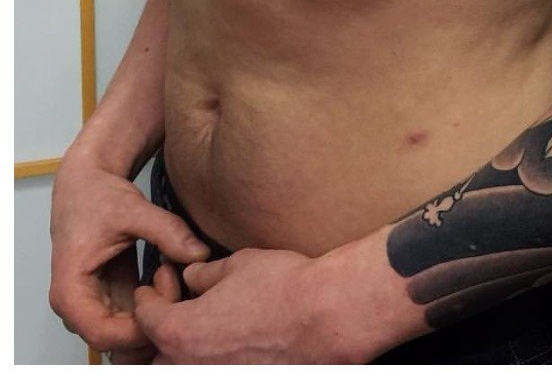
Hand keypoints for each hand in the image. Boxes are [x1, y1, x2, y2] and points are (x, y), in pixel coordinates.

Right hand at [48, 152, 211, 355]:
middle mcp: (77, 306)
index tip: (172, 304)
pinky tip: (169, 273)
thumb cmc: (99, 196)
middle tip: (175, 282)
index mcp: (70, 291)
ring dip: (155, 312)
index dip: (142, 328)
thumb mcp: (133, 210)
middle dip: (152, 321)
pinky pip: (134, 314)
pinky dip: (154, 302)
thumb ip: (168, 231)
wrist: (88, 182)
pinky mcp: (110, 295)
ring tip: (171, 272)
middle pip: (116, 339)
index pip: (104, 335)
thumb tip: (200, 254)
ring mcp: (93, 303)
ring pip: (127, 331)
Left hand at [133, 248, 331, 363]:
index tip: (151, 289)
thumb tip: (192, 276)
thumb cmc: (285, 287)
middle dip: (160, 333)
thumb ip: (205, 274)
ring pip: (185, 367)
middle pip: (156, 355)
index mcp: (182, 331)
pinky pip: (216, 369)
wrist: (326, 315)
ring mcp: (218, 377)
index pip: (146, 317)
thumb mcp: (238, 264)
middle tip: (174, 309)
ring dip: (185, 351)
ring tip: (204, 327)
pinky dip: (214, 358)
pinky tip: (232, 339)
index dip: (147, 297)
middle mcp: (193, 365)